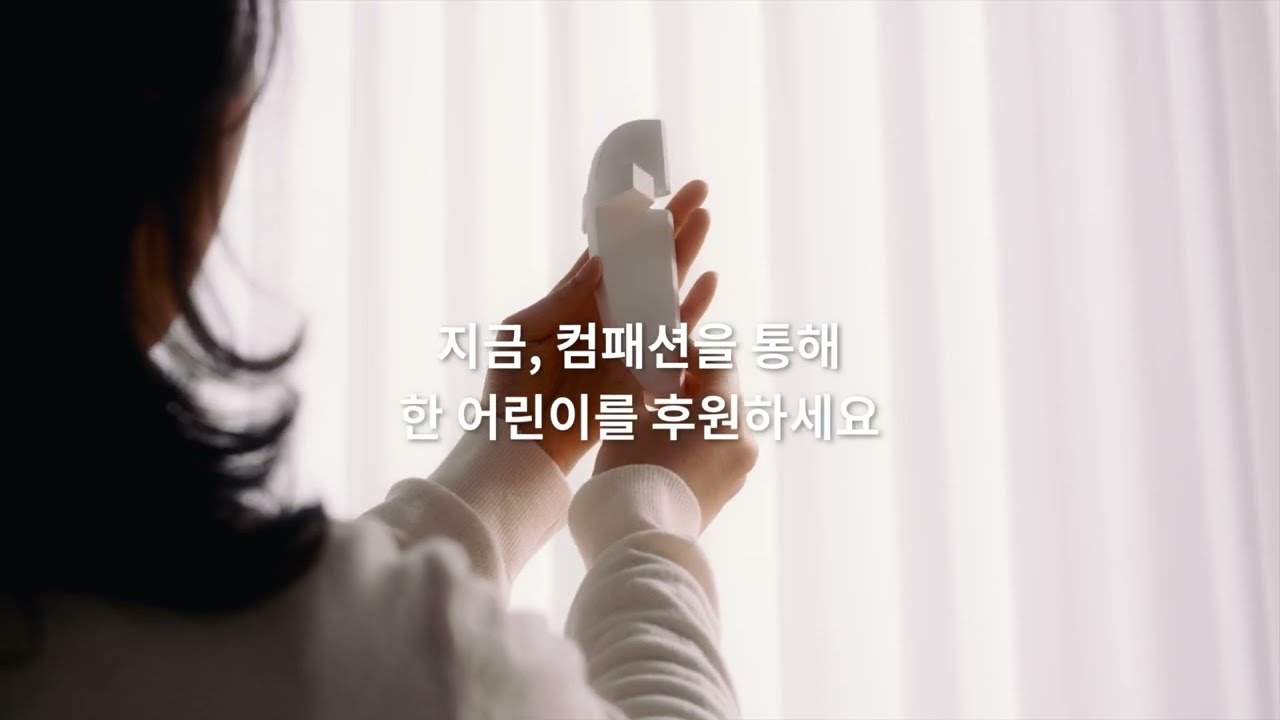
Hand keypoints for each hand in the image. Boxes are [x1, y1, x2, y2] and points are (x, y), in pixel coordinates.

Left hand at [482, 180, 718, 472]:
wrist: (521, 445)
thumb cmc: (510, 390)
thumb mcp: (522, 334)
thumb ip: (561, 300)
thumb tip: (598, 264)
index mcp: (574, 301)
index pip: (608, 251)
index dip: (631, 221)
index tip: (652, 188)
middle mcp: (605, 314)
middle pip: (645, 262)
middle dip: (671, 226)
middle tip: (697, 191)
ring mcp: (625, 340)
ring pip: (662, 289)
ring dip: (684, 255)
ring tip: (705, 219)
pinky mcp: (640, 369)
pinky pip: (671, 337)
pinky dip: (690, 311)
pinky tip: (708, 283)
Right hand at [593, 346, 758, 531]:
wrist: (637, 534)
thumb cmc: (633, 468)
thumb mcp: (632, 418)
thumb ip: (646, 391)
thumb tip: (648, 381)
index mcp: (724, 412)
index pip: (719, 363)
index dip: (692, 353)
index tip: (668, 355)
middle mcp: (742, 438)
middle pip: (724, 395)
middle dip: (694, 386)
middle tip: (660, 386)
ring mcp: (739, 468)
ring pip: (723, 425)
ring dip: (697, 415)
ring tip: (659, 419)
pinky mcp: (728, 490)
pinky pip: (719, 452)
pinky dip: (700, 441)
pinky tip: (668, 446)